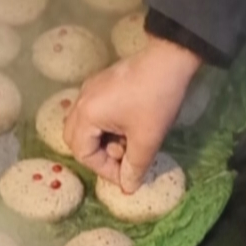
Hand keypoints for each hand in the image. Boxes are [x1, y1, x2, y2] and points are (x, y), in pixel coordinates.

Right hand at [66, 35, 202, 192]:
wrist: (169, 58)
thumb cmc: (155, 100)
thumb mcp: (147, 139)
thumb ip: (134, 166)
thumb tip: (128, 187)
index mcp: (87, 115)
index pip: (83, 153)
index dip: (104, 170)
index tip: (127, 175)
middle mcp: (82, 100)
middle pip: (76, 138)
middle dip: (98, 155)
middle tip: (122, 159)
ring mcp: (90, 89)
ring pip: (85, 124)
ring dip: (103, 139)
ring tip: (128, 141)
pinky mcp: (102, 82)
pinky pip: (94, 111)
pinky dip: (106, 124)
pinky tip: (128, 125)